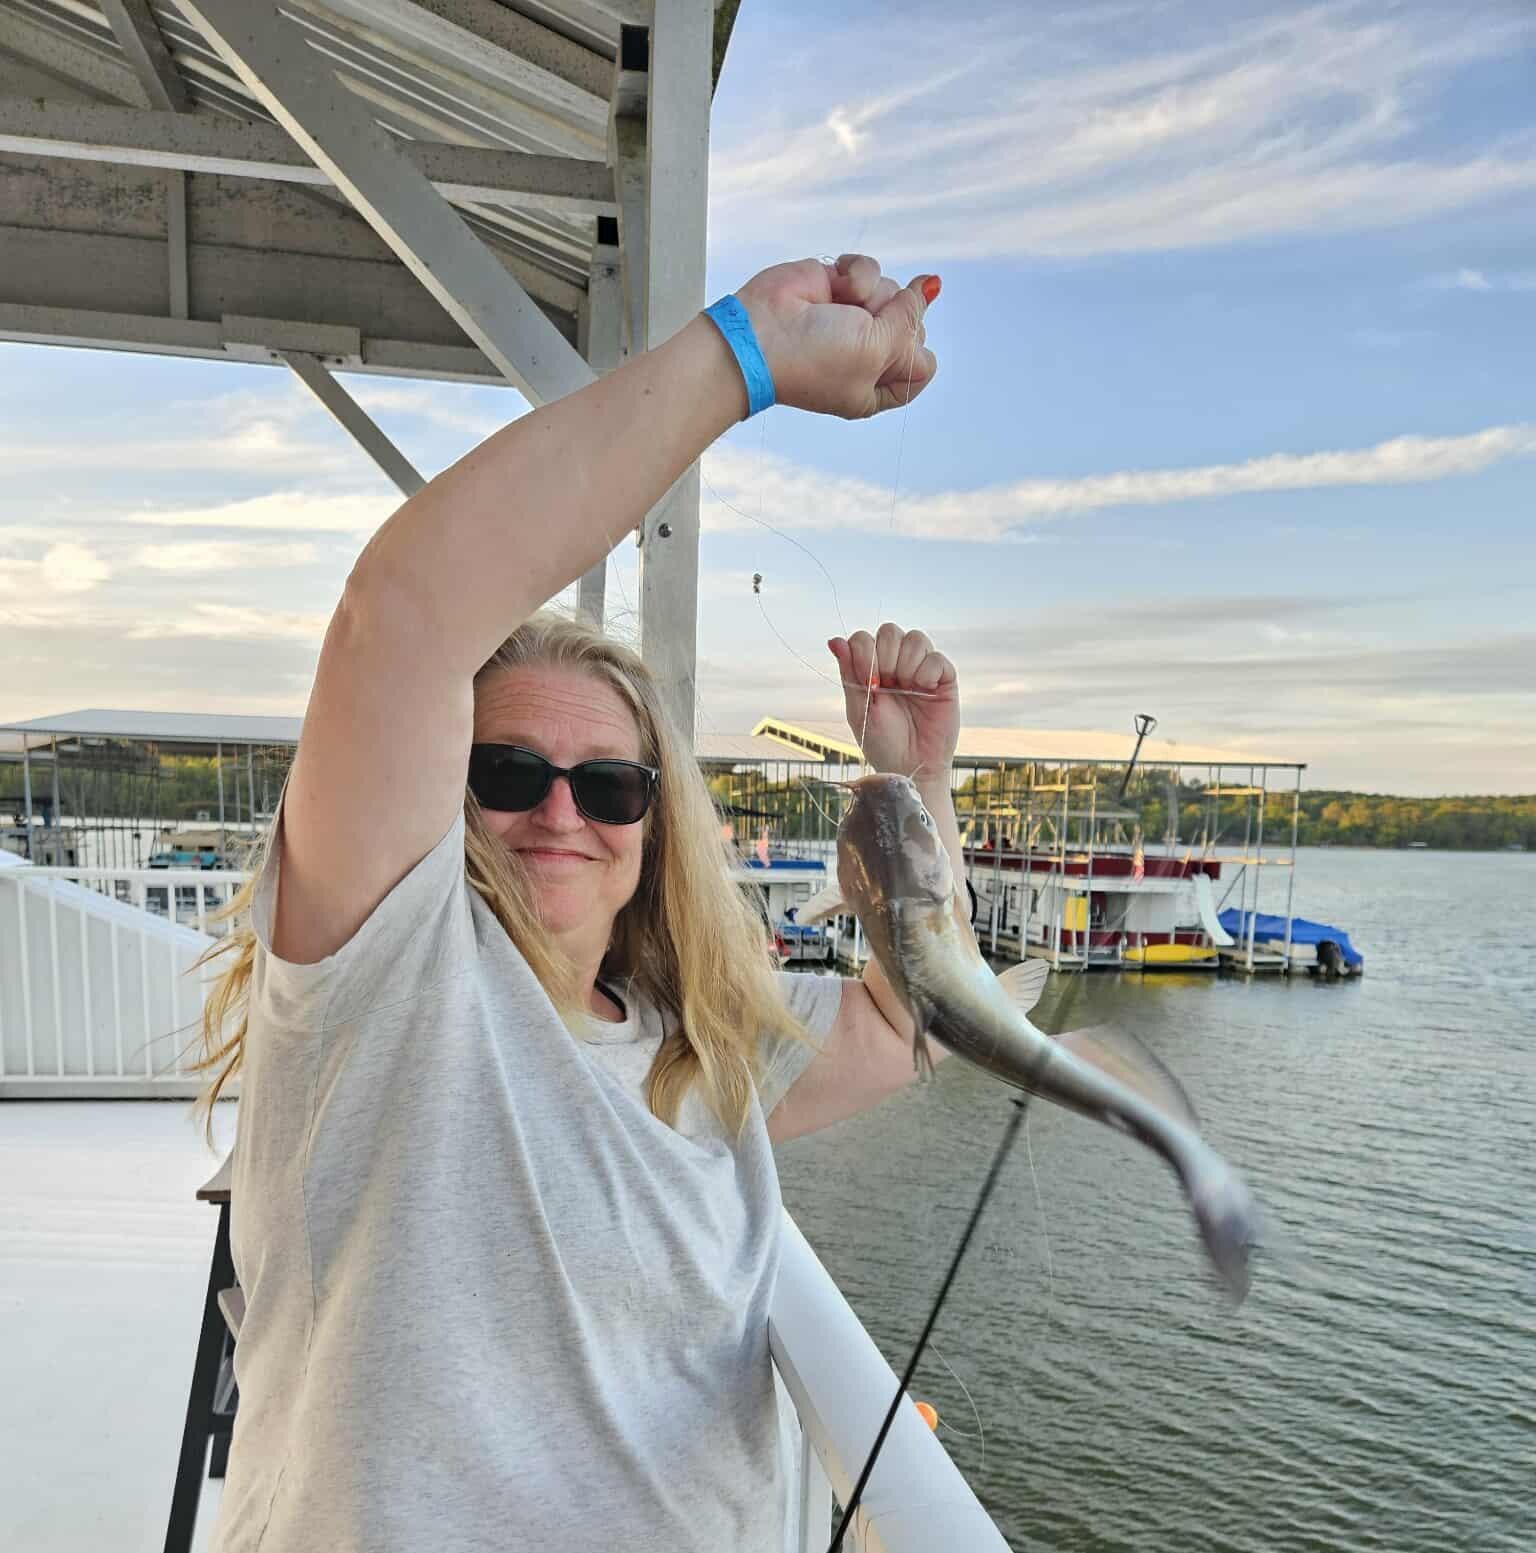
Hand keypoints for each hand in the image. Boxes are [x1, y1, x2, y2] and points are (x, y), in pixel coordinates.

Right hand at [735, 255, 938, 419]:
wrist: (758, 335)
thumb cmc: (814, 358)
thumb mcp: (877, 348)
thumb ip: (910, 316)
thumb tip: (932, 284)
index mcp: (877, 387)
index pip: (922, 365)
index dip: (912, 351)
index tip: (887, 349)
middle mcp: (868, 354)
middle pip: (912, 324)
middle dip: (890, 321)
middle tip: (855, 330)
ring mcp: (853, 319)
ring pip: (894, 292)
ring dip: (871, 296)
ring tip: (838, 308)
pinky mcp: (838, 286)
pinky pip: (870, 270)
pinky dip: (855, 274)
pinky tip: (832, 287)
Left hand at [829, 625, 959, 780]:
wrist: (910, 766)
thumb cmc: (882, 742)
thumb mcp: (859, 709)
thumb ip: (849, 673)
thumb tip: (834, 640)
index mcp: (871, 669)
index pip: (864, 638)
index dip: (863, 654)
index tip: (868, 684)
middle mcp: (896, 664)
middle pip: (890, 630)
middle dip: (884, 657)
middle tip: (885, 686)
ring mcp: (921, 669)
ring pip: (915, 638)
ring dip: (907, 664)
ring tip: (908, 690)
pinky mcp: (945, 678)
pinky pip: (937, 657)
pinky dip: (928, 672)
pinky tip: (925, 690)